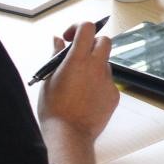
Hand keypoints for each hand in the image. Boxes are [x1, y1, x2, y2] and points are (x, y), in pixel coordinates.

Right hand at [37, 21, 117, 142]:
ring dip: (95, 65)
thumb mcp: (48, 79)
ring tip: (79, 83)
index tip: (70, 37)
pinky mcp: (114, 94)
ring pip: (106, 63)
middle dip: (92, 43)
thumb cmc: (54, 109)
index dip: (79, 27)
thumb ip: (55, 56)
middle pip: (104, 40)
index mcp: (78, 60)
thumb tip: (57, 41)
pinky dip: (99, 84)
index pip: (87, 28)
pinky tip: (87, 97)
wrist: (69, 135)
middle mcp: (96, 66)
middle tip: (79, 55)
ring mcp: (108, 80)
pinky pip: (108, 82)